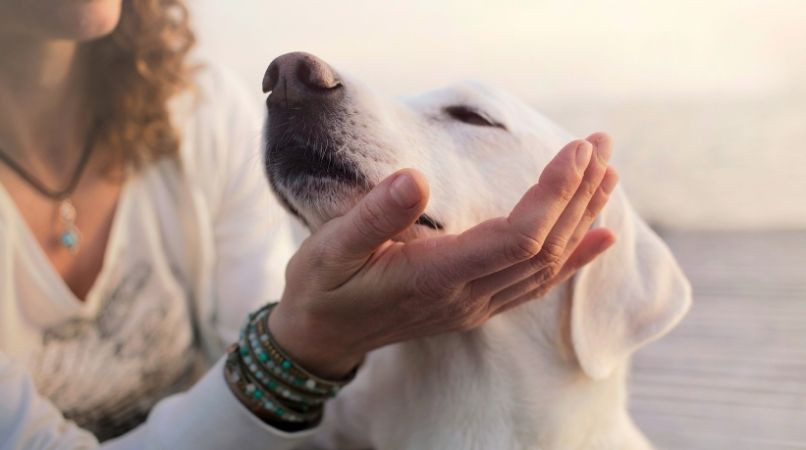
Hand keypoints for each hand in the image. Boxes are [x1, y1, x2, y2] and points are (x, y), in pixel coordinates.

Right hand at [269, 133, 618, 377]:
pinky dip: (575, 258)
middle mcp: (467, 297)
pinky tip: (601, 235)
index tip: (575, 151)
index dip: (553, 195)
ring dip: (582, 217)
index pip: (517, 239)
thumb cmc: (323, 286)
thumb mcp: (332, 247)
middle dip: (579, 194)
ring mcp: (476, 306)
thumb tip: (415, 178)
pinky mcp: (477, 306)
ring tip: (608, 174)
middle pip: (544, 248)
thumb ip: (374, 216)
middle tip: (602, 144)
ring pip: (548, 265)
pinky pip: (538, 285)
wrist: (322, 335)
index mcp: (435, 277)